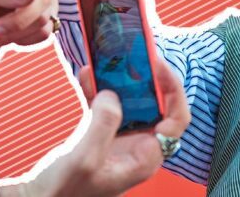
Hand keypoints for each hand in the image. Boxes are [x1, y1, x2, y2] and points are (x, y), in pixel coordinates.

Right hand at [1, 59, 190, 196]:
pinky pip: (105, 106)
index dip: (172, 89)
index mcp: (146, 157)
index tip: (157, 65)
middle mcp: (138, 148)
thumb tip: (112, 95)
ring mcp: (120, 141)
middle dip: (146, 79)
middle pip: (156, 106)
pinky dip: (98, 90)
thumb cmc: (63, 193)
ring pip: (130, 103)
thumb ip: (103, 124)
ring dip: (120, 81)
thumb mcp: (85, 158)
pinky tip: (88, 75)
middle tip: (135, 56)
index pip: (177, 119)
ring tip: (111, 59)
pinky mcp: (101, 136)